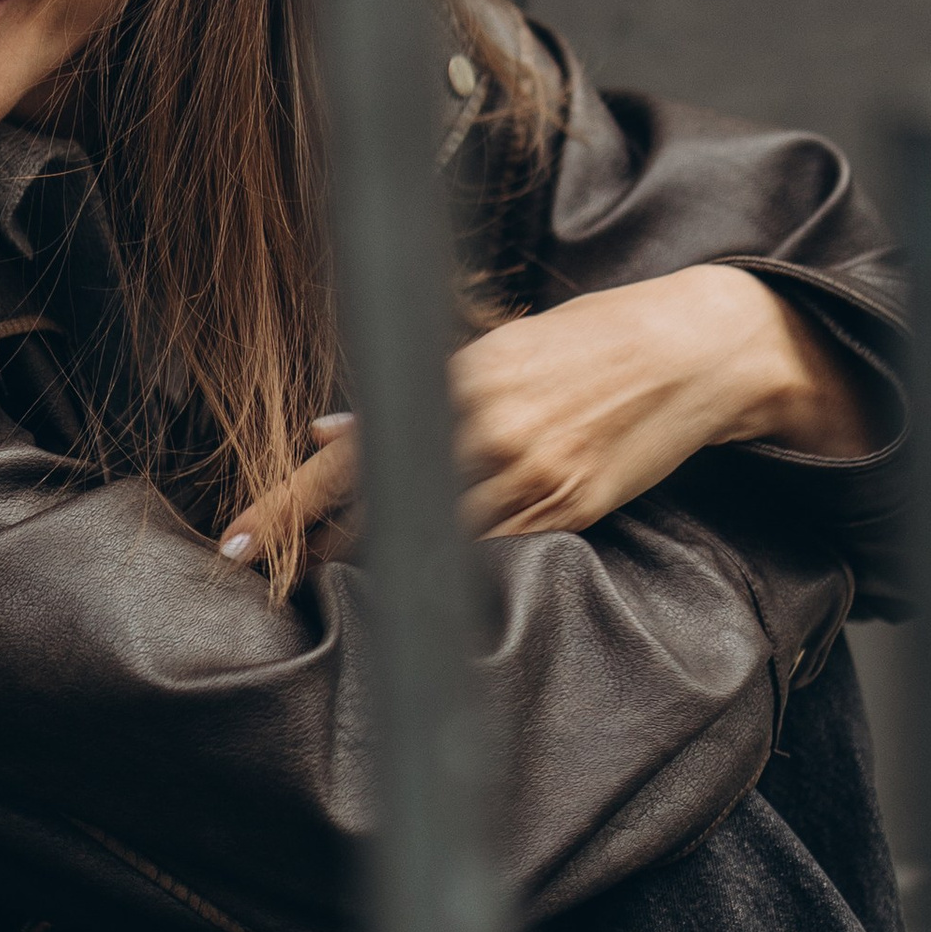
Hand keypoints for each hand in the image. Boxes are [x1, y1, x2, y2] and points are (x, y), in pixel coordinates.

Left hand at [222, 268, 881, 564]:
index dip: (285, 507)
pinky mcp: (573, 511)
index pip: (350, 459)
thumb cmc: (586, 342)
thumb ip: (413, 395)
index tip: (237, 543)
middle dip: (322, 552)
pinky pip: (494, 559)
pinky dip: (450, 574)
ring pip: (430, 549)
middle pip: (379, 515)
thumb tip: (330, 431)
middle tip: (275, 577)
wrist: (693, 351)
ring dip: (381, 572)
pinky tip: (423, 586)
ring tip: (338, 589)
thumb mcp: (493, 349)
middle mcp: (488, 432)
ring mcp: (533, 478)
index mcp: (456, 383)